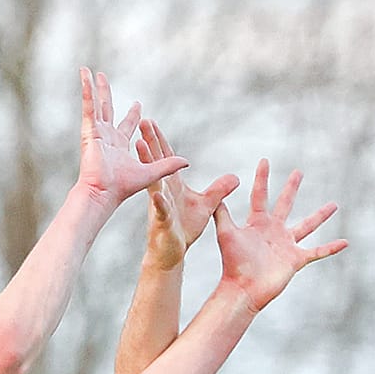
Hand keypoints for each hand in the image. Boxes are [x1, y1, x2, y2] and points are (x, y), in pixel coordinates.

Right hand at [76, 68, 185, 207]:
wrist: (104, 193)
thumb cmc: (124, 188)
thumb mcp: (152, 173)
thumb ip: (168, 164)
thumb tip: (187, 161)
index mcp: (119, 147)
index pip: (127, 125)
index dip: (133, 114)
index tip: (138, 104)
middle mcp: (106, 138)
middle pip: (108, 110)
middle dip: (106, 94)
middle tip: (105, 78)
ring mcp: (96, 133)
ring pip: (95, 104)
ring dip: (93, 87)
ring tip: (89, 71)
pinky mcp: (89, 130)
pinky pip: (89, 106)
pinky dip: (87, 90)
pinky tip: (85, 74)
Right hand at [135, 118, 237, 270]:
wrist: (173, 252)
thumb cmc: (185, 228)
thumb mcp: (207, 205)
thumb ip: (219, 190)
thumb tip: (235, 177)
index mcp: (173, 184)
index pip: (166, 158)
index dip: (160, 139)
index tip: (151, 121)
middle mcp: (163, 190)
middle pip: (156, 162)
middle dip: (150, 142)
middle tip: (143, 121)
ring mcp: (161, 205)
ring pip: (154, 181)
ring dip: (147, 163)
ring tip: (139, 144)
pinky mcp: (163, 222)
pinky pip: (161, 210)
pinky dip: (160, 202)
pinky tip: (157, 193)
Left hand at [215, 161, 345, 309]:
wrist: (243, 288)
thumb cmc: (232, 263)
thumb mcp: (226, 233)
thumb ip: (222, 213)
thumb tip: (217, 192)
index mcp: (257, 222)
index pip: (260, 195)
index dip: (263, 177)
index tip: (265, 160)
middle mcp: (274, 230)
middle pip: (286, 204)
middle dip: (292, 188)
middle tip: (299, 172)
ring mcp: (286, 244)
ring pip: (307, 225)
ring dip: (320, 215)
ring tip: (334, 204)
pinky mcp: (296, 259)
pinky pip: (317, 252)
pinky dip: (331, 248)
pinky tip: (345, 242)